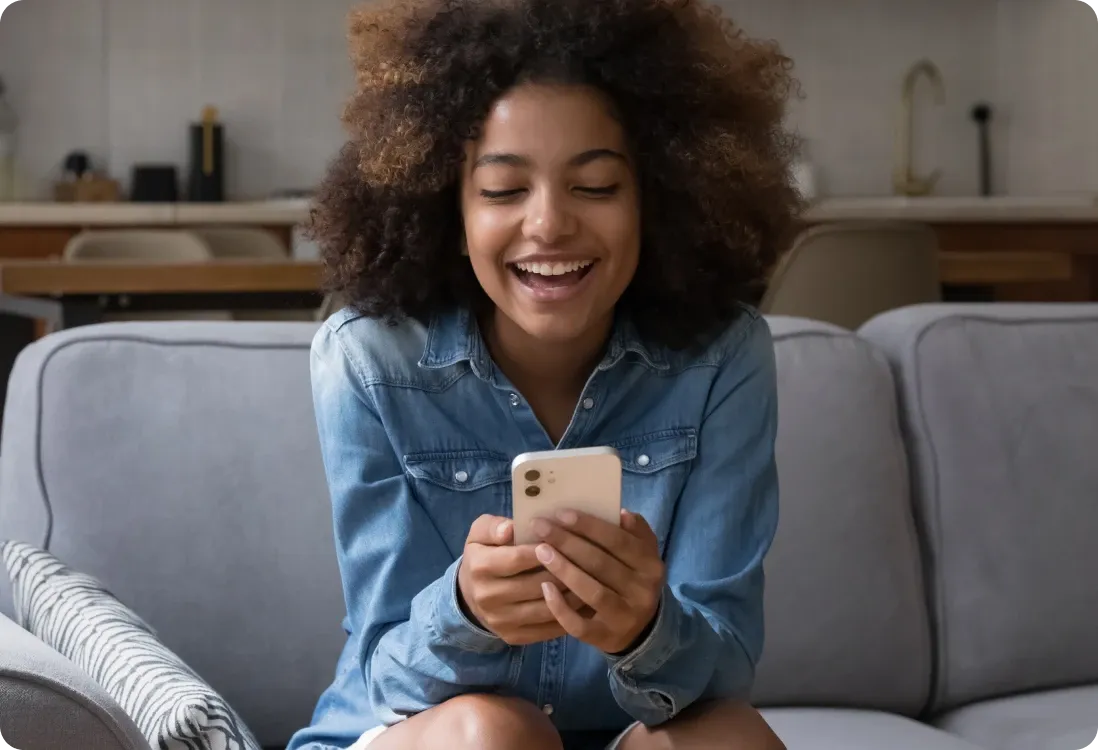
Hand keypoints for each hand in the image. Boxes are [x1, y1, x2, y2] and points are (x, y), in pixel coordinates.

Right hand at [457, 514, 585, 645]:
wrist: (472, 593)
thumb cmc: (485, 554)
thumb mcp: (480, 533)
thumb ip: (493, 526)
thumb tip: (510, 528)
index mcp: (479, 567)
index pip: (518, 558)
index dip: (545, 549)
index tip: (566, 538)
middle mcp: (488, 597)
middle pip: (536, 585)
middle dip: (566, 571)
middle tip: (590, 559)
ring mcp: (501, 620)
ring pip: (546, 608)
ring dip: (573, 595)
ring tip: (593, 579)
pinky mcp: (514, 636)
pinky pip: (548, 628)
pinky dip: (570, 615)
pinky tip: (585, 600)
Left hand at [533, 509, 664, 653]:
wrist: (642, 629)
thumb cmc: (633, 579)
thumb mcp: (643, 554)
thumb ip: (636, 532)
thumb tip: (622, 514)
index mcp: (650, 565)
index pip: (618, 540)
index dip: (589, 526)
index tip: (561, 513)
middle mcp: (642, 591)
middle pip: (600, 563)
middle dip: (568, 542)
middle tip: (540, 527)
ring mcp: (624, 616)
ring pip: (591, 591)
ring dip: (564, 569)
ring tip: (540, 551)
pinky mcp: (606, 637)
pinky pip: (579, 624)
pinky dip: (561, 607)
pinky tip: (545, 588)